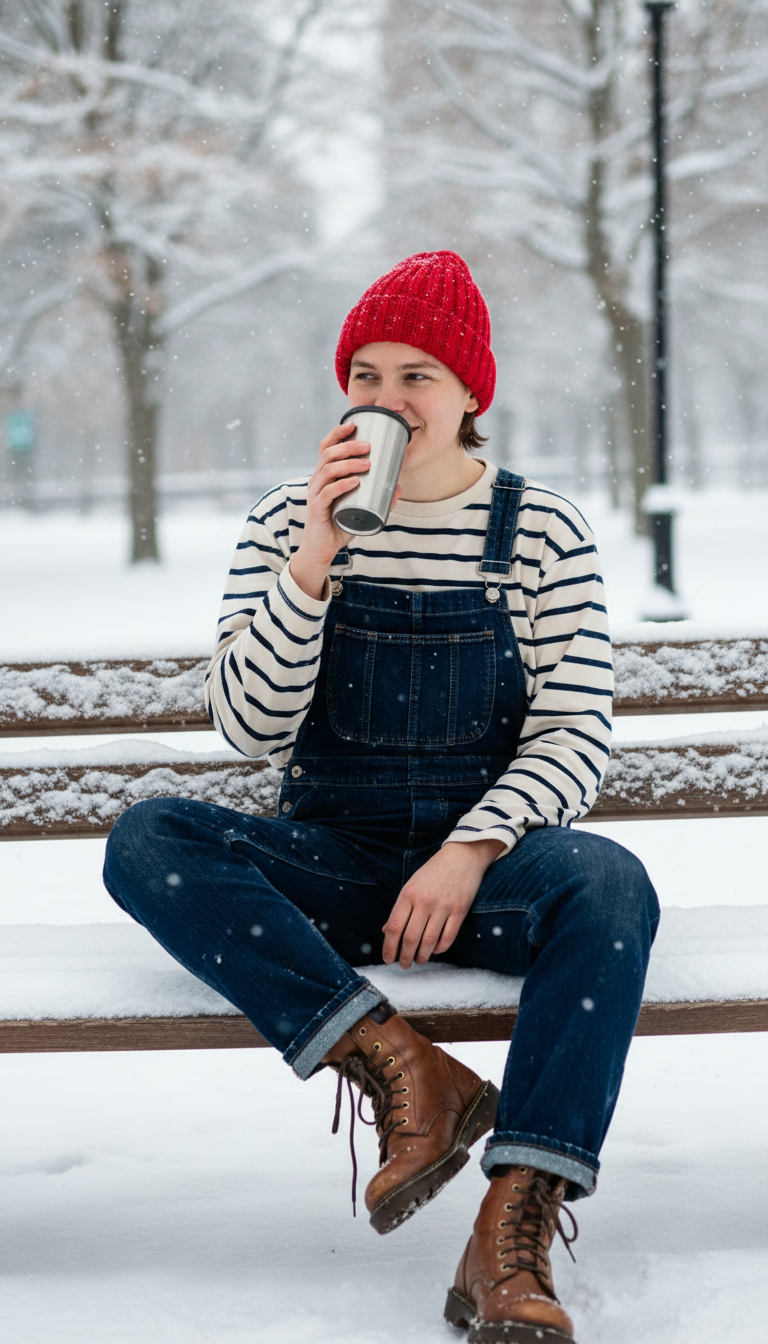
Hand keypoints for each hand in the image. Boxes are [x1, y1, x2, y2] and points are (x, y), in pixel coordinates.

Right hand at [289, 419, 402, 599]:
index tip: (354, 424)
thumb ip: (378, 499)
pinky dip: (342, 485)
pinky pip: (328, 492)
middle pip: (328, 455)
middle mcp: (316, 481)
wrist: (321, 551)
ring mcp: (315, 495)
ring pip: (328, 471)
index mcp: (323, 476)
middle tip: (368, 446)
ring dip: (349, 464)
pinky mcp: (317, 510)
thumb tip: (398, 487)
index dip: (337, 434)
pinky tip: (355, 482)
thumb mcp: (360, 509)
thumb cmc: (338, 527)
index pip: (325, 448)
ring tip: (367, 463)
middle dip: (348, 446)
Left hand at [382, 838, 505, 968]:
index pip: (394, 927)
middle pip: (410, 938)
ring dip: (422, 956)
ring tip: (419, 960)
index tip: (388, 959)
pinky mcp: (460, 910)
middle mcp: (424, 901)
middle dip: (405, 956)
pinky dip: (440, 948)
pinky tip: (435, 950)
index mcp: (408, 894)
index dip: (389, 947)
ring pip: (429, 941)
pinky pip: (448, 937)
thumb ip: (400, 909)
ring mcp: (443, 906)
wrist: (462, 856)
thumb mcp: (411, 885)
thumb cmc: (433, 872)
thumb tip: (387, 931)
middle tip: (404, 965)